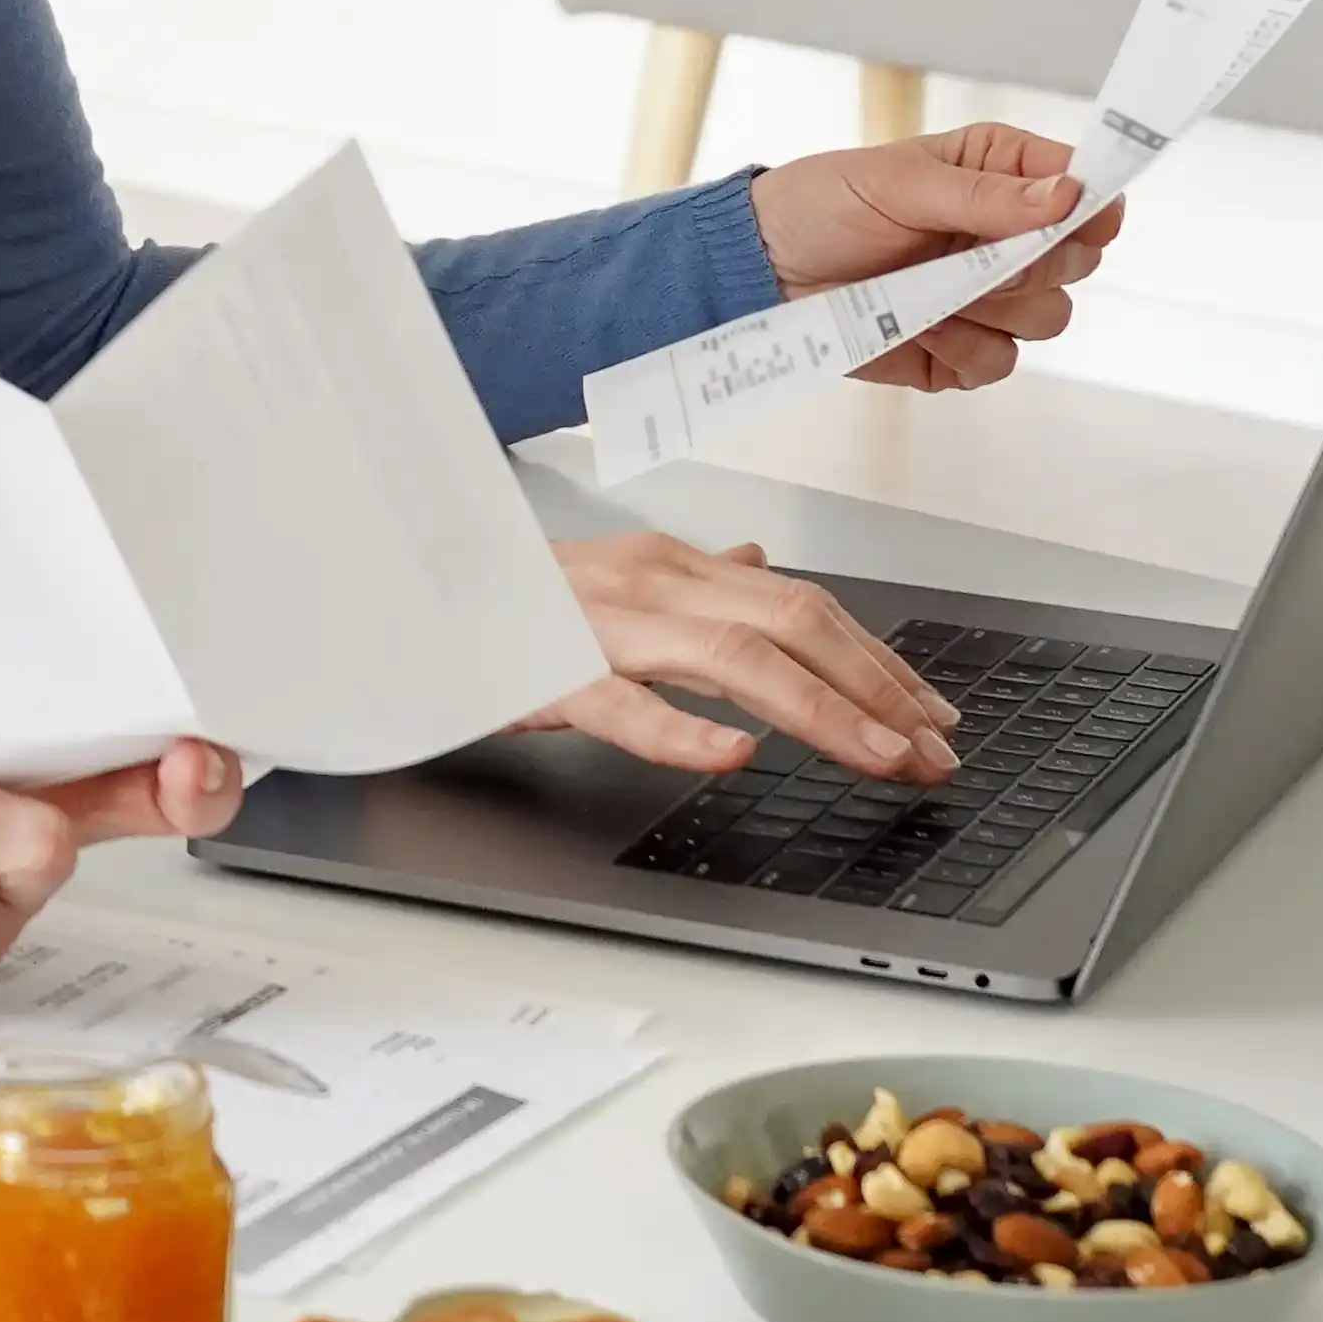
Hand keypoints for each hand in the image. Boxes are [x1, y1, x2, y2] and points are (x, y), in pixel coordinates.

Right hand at [528, 536, 958, 780]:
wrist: (389, 599)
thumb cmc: (498, 602)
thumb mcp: (606, 581)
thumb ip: (691, 582)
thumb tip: (760, 564)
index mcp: (665, 566)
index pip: (800, 603)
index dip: (878, 659)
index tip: (933, 713)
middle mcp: (645, 583)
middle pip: (790, 621)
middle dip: (877, 688)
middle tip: (934, 751)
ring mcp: (596, 624)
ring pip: (732, 654)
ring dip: (821, 710)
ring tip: (878, 757)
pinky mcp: (543, 673)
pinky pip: (621, 703)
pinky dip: (681, 729)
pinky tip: (732, 755)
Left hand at [748, 121, 1123, 392]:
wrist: (762, 273)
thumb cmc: (821, 205)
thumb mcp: (897, 182)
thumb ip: (984, 195)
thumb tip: (1067, 194)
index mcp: (1001, 174)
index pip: (1084, 189)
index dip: (1091, 206)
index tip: (1072, 219)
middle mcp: (1005, 235)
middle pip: (1078, 262)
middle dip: (1033, 265)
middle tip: (973, 257)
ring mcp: (987, 296)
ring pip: (1049, 318)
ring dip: (995, 310)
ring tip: (931, 291)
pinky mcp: (962, 349)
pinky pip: (1001, 364)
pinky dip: (964, 351)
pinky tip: (919, 326)